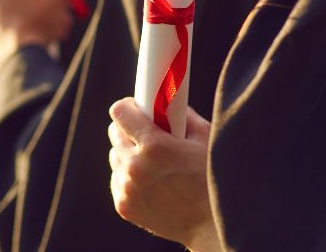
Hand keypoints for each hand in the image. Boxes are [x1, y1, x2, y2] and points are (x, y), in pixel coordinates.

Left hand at [108, 98, 220, 251]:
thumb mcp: (204, 138)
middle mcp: (135, 167)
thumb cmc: (212, 179)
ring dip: (128, 154)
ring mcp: (127, 189)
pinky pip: (117, 179)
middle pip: (114, 134)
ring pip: (115, 157)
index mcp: (154, 146)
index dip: (129, 107)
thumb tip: (168, 101)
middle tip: (147, 133)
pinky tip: (149, 180)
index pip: (119, 112)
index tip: (137, 108)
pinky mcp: (124, 206)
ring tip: (151, 161)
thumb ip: (183, 115)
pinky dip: (128, 176)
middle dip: (129, 130)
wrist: (210, 224)